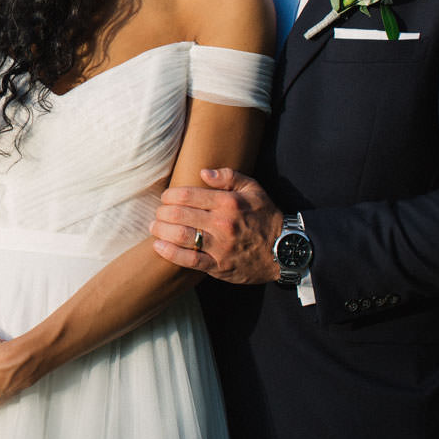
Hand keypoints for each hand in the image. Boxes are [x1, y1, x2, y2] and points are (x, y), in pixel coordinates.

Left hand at [150, 167, 283, 284]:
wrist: (284, 250)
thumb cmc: (266, 217)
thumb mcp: (254, 189)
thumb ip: (229, 176)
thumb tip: (203, 173)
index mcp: (227, 202)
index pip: (186, 195)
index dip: (169, 195)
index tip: (165, 198)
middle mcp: (221, 223)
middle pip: (178, 214)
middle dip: (162, 212)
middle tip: (158, 213)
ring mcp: (219, 246)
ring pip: (180, 236)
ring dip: (161, 231)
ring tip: (154, 227)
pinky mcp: (218, 266)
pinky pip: (188, 259)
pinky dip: (170, 253)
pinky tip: (159, 246)